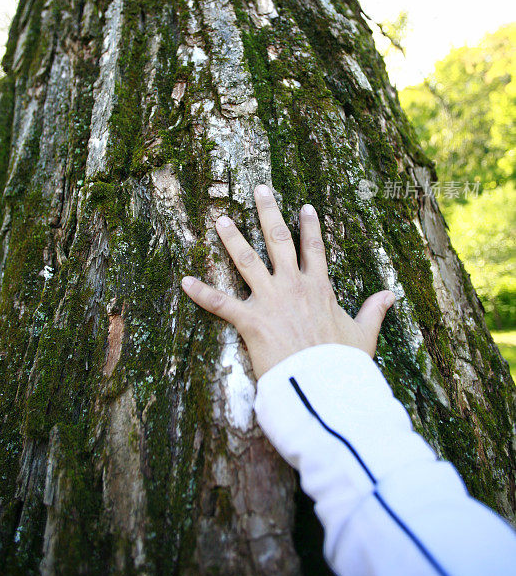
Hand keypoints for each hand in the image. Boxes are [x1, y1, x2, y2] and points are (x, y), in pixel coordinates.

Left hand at [181, 184, 394, 378]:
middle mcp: (293, 286)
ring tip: (220, 219)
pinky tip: (185, 281)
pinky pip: (221, 303)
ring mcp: (270, 301)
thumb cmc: (344, 362)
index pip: (314, 248)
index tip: (305, 206)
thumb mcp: (363, 334)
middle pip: (278, 241)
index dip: (309, 226)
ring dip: (232, 239)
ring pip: (246, 261)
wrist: (325, 386)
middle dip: (268, 212)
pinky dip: (201, 293)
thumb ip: (373, 310)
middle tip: (259, 190)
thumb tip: (390, 294)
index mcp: (319, 287)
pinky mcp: (250, 321)